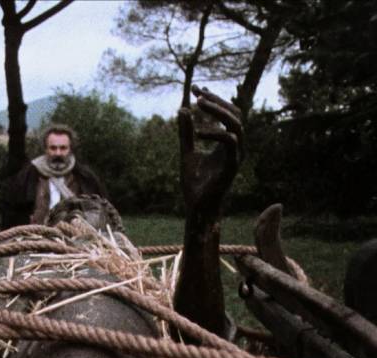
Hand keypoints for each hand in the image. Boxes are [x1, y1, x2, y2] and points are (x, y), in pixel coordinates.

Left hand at [178, 85, 243, 215]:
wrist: (196, 207)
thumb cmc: (194, 184)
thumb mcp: (187, 152)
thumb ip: (186, 133)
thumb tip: (182, 109)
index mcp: (227, 143)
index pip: (228, 114)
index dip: (214, 99)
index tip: (196, 89)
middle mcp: (235, 147)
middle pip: (236, 114)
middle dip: (217, 101)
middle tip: (197, 95)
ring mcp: (236, 156)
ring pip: (236, 125)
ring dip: (218, 111)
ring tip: (198, 105)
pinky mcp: (232, 166)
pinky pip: (230, 142)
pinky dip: (214, 133)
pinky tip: (197, 133)